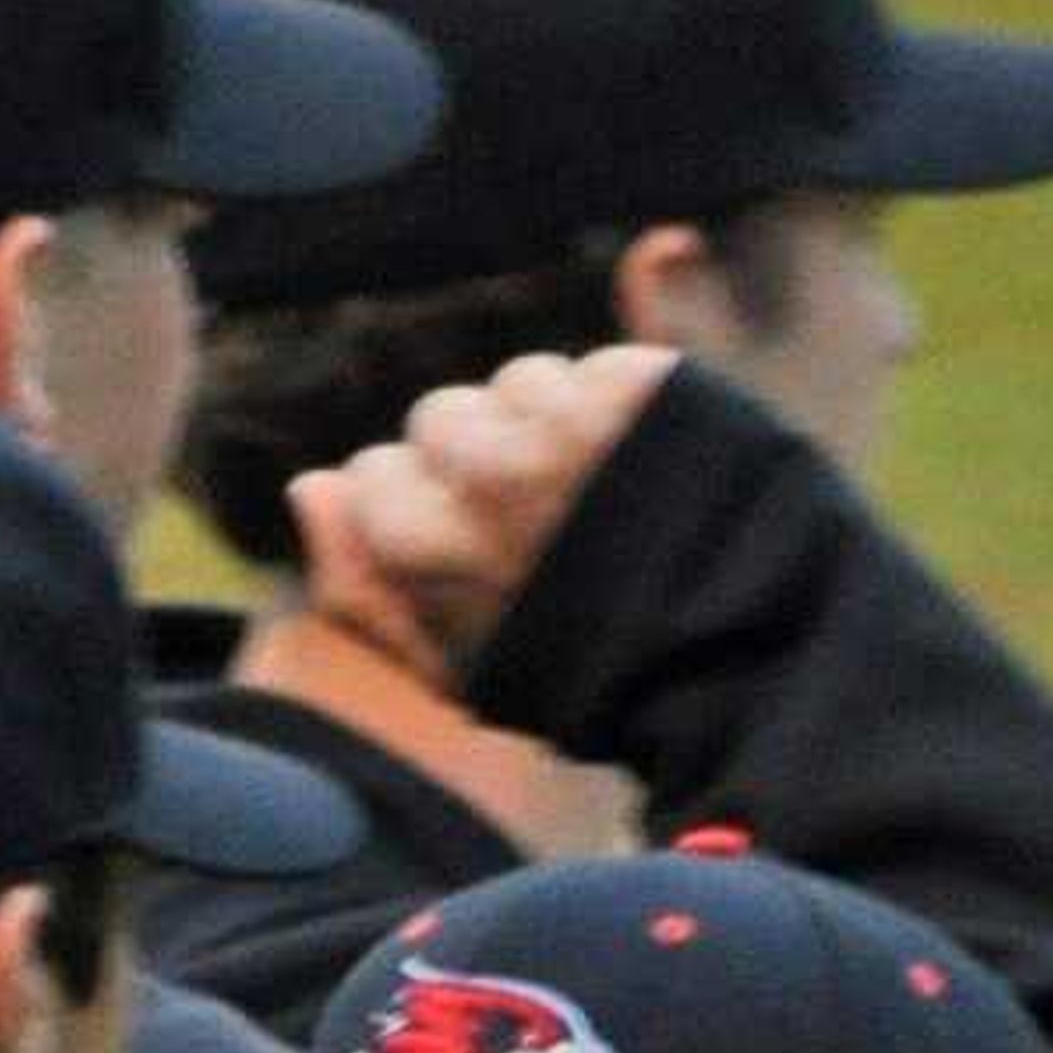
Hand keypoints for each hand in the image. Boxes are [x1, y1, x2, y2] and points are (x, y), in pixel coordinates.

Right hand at [286, 344, 681, 686]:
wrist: (743, 669)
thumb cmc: (580, 687)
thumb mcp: (454, 670)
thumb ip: (361, 589)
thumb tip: (310, 486)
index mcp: (432, 548)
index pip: (371, 473)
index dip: (412, 514)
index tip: (461, 556)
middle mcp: (490, 474)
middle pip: (438, 417)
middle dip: (472, 461)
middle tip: (535, 526)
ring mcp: (571, 424)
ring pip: (515, 383)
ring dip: (541, 428)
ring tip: (595, 497)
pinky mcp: (645, 388)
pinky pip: (594, 365)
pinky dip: (612, 408)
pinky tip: (642, 472)